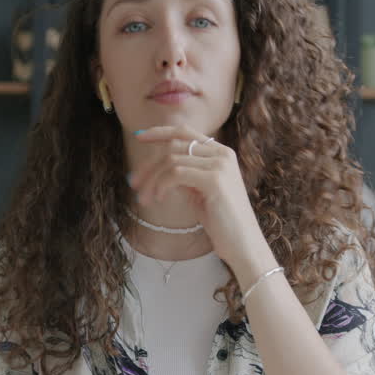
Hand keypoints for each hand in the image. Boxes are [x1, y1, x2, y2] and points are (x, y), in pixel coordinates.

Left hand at [129, 125, 277, 280]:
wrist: (241, 242)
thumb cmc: (220, 220)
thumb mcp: (198, 190)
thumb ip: (184, 174)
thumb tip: (156, 167)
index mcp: (220, 152)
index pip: (184, 132)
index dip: (160, 132)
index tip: (139, 137)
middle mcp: (222, 153)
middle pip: (174, 146)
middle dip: (149, 164)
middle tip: (133, 183)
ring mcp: (220, 165)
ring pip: (172, 160)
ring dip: (152, 179)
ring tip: (144, 198)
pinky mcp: (215, 179)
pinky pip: (176, 173)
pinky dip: (161, 185)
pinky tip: (158, 199)